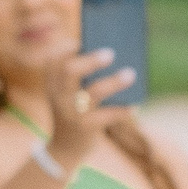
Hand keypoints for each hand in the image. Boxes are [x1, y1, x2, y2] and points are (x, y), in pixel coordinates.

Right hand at [43, 48, 137, 170]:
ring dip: (114, 82)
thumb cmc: (74, 111)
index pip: (53, 59)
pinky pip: (107, 116)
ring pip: (93, 92)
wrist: (65, 148)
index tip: (82, 40)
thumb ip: (82, 76)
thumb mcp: (69, 94)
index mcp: (52, 83)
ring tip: (131, 74)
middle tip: (111, 53)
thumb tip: (115, 55)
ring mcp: (71, 112)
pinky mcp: (85, 128)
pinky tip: (135, 105)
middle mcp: (58, 95)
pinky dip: (122, 110)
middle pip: (70, 71)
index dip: (66, 47)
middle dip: (91, 60)